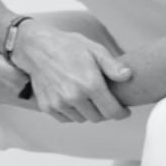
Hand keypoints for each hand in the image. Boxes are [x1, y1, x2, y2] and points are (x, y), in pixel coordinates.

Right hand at [9, 20, 132, 122]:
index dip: (121, 113)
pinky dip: (72, 113)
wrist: (37, 48)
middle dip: (104, 111)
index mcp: (90, 84)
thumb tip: (128, 76)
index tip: (123, 111)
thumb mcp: (95, 50)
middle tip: (105, 101)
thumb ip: (113, 66)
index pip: (112, 111)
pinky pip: (66, 118)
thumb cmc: (68, 46)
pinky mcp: (47, 107)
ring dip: (88, 112)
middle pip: (98, 118)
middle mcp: (74, 97)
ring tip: (87, 97)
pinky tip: (73, 99)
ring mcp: (59, 103)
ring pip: (82, 119)